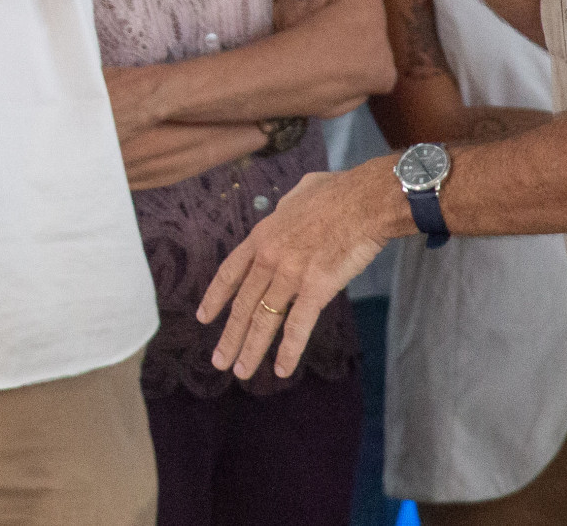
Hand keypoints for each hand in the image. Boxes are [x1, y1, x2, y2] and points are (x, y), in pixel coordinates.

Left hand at [196, 165, 394, 379]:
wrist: (363, 201)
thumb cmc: (336, 193)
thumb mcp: (296, 195)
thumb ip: (284, 212)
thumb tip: (284, 212)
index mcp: (262, 236)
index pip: (230, 273)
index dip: (215, 297)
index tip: (203, 317)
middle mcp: (269, 258)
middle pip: (243, 304)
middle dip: (230, 336)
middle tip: (219, 361)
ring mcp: (291, 274)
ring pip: (264, 319)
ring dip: (251, 349)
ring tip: (240, 372)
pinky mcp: (317, 288)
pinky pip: (298, 326)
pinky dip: (288, 350)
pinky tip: (281, 370)